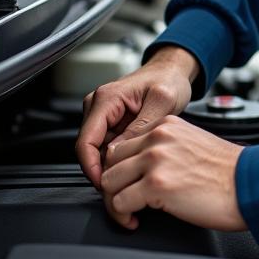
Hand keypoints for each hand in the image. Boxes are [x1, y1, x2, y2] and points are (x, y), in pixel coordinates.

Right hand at [76, 45, 198, 188]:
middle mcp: (98, 107)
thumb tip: (121, 153)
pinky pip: (108, 148)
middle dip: (103, 171)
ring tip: (132, 178)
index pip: (86, 141)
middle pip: (89, 150)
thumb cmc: (169, 79)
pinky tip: (134, 166)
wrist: (173, 71)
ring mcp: (103, 116)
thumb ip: (141, 126)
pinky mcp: (111, 124)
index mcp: (106, 99)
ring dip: (111, 167)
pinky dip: (118, 160)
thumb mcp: (162, 101)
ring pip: (98, 152)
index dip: (92, 168)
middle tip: (122, 188)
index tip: (105, 185)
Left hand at [100, 115, 245, 231]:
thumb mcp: (192, 144)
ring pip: (109, 182)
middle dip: (115, 184)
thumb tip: (140, 168)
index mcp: (167, 126)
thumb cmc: (228, 172)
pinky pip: (119, 203)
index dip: (122, 168)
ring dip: (116, 201)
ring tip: (130, 212)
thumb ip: (165, 148)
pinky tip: (136, 220)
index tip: (128, 183)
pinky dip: (123, 216)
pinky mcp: (156, 185)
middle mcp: (158, 138)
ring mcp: (156, 160)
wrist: (250, 184)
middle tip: (126, 200)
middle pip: (110, 161)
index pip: (123, 144)